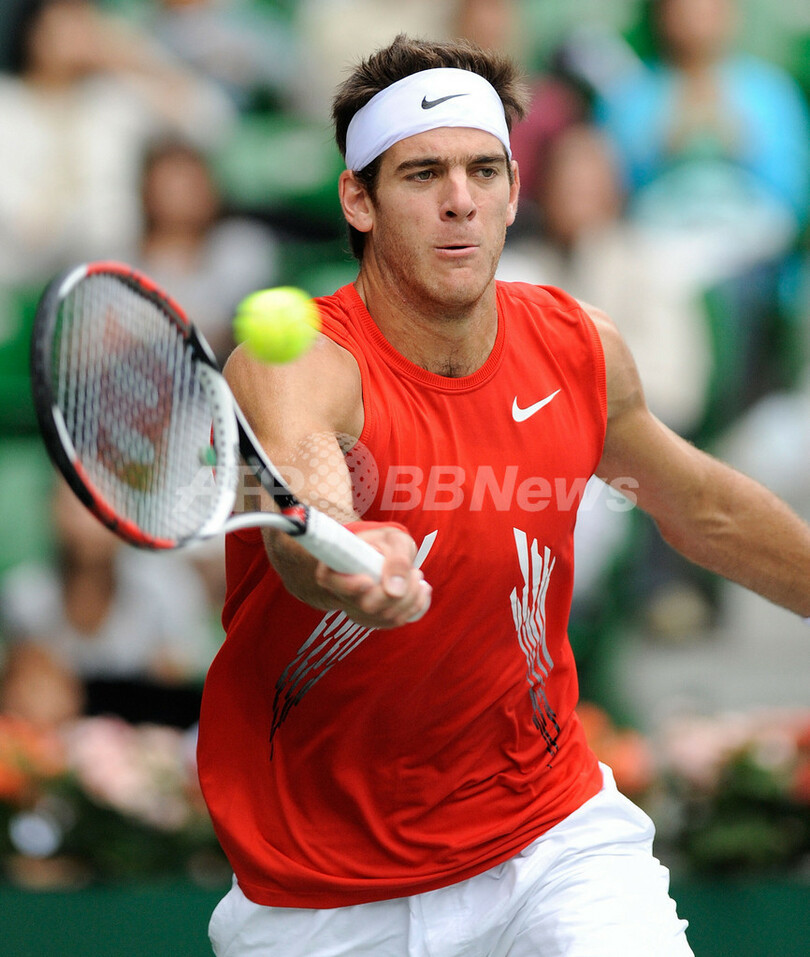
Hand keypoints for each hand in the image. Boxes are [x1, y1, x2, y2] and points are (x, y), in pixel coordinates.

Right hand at [314, 524, 430, 627]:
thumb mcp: (394, 540)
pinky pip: (396, 621)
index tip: (368, 580)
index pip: (329, 581)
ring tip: (416, 575)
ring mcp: (355, 610)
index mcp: (334, 566)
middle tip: (414, 571)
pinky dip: (415, 606)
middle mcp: (340, 592)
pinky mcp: (372, 620)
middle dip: (400, 591)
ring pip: (385, 617)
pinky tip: (419, 590)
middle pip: (367, 606)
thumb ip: (397, 560)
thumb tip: (395, 590)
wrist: (385, 553)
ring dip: (411, 597)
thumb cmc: (386, 543)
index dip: (348, 585)